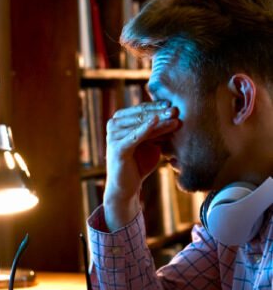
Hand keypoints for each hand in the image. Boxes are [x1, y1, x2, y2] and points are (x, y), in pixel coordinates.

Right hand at [104, 102, 179, 229]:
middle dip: (159, 112)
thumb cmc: (138, 163)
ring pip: (140, 125)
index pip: (141, 109)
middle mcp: (113, 125)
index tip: (173, 103)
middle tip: (176, 109)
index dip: (157, 106)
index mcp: (120, 121)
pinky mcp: (117, 148)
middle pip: (141, 115)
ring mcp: (113, 136)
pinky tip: (155, 121)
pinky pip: (134, 136)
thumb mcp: (151, 142)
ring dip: (159, 121)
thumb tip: (175, 113)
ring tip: (174, 118)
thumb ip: (158, 129)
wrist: (127, 186)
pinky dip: (144, 128)